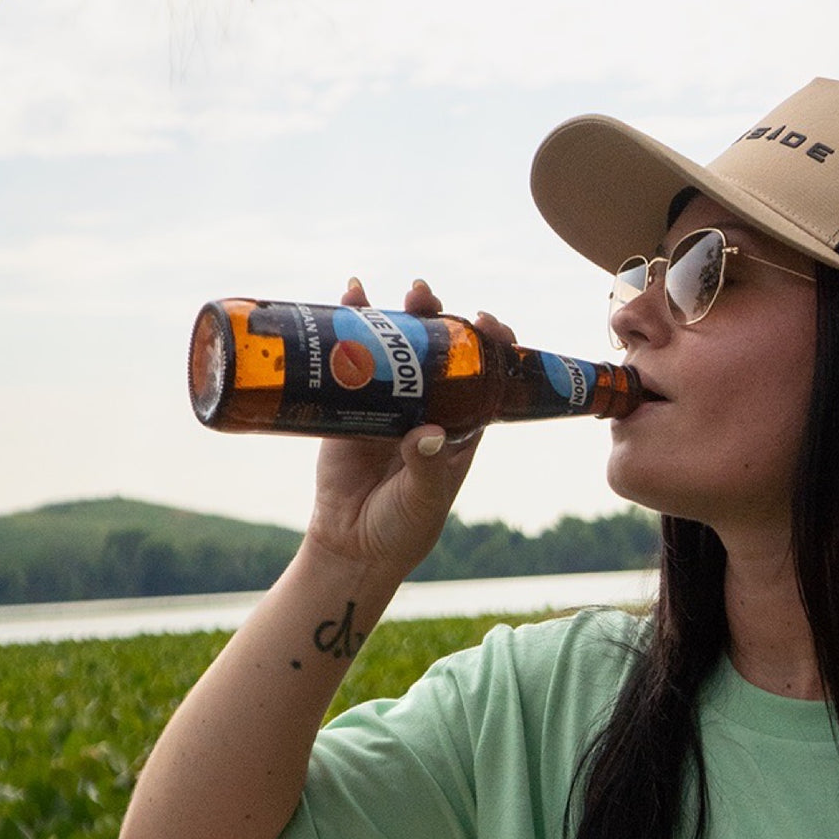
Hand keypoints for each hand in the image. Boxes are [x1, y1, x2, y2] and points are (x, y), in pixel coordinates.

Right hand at [304, 277, 510, 576]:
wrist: (352, 546)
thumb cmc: (403, 526)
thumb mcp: (424, 498)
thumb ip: (427, 467)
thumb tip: (425, 433)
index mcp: (460, 425)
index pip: (482, 375)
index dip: (489, 344)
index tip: (486, 322)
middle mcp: (427, 406)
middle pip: (436, 351)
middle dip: (437, 318)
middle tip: (427, 298)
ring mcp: (388, 403)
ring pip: (397, 349)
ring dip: (398, 315)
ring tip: (399, 292)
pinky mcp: (351, 406)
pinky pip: (352, 362)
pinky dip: (349, 328)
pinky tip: (349, 297)